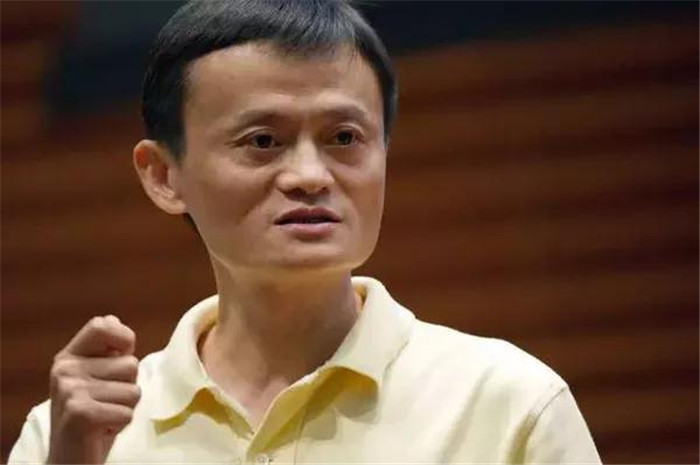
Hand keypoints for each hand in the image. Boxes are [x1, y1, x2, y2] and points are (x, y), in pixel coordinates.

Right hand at [47, 315, 139, 463]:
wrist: (70, 459)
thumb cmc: (91, 416)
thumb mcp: (95, 379)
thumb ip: (106, 352)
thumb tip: (114, 320)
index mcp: (68, 356)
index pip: (102, 325)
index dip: (123, 337)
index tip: (120, 357)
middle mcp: (65, 369)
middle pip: (130, 363)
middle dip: (128, 387)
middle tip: (105, 403)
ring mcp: (70, 391)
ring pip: (133, 390)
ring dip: (126, 408)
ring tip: (104, 416)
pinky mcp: (80, 414)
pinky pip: (127, 412)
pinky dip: (121, 424)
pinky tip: (101, 430)